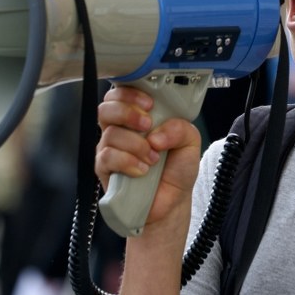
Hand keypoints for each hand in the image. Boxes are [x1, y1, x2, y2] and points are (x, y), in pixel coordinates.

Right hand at [96, 85, 201, 230]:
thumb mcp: (190, 142)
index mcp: (137, 116)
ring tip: (153, 158)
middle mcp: (120, 129)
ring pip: (110, 134)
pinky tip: (142, 171)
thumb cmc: (177, 168)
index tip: (149, 104)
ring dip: (135, 144)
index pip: (121, 94)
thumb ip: (180, 128)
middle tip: (148, 125)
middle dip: (128, 113)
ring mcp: (110, 149)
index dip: (130, 94)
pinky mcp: (105, 170)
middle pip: (106, 108)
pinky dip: (127, 162)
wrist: (173, 201)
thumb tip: (156, 134)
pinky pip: (107, 157)